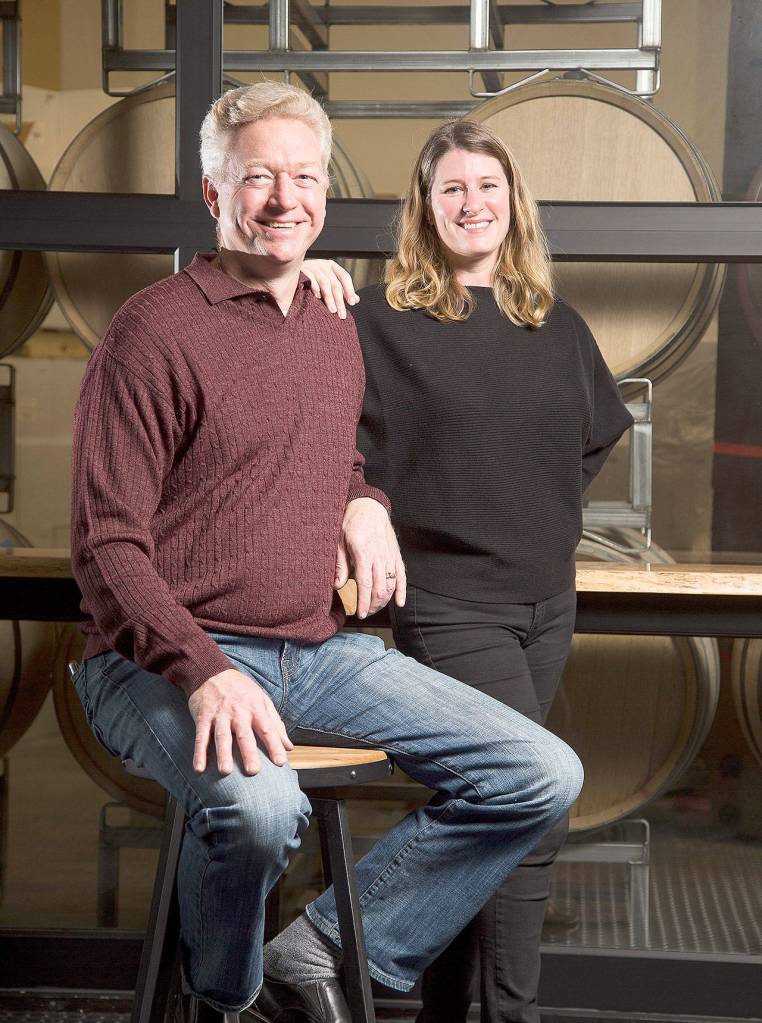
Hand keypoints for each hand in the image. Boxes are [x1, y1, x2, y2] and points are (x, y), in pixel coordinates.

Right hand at [188, 668, 293, 775]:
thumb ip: (276, 724)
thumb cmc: (242, 690)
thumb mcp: (262, 700)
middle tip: (253, 771)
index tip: (280, 762)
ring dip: (223, 754)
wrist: (213, 672)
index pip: (267, 729)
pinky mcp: (203, 716)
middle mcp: (238, 712)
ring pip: (222, 736)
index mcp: (255, 708)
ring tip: (226, 772)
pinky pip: (201, 736)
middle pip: (244, 734)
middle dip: (249, 753)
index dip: (274, 745)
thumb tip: (289, 747)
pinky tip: (199, 768)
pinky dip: (199, 752)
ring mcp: (220, 714)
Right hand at [302, 259, 357, 318]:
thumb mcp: (328, 283)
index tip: (352, 302)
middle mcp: (323, 265)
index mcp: (332, 266)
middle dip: (340, 300)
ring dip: (329, 298)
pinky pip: (311, 280)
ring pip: (325, 283)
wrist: (290, 273)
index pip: (345, 277)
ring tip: (332, 310)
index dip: (350, 290)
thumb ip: (341, 291)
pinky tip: (318, 298)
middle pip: (335, 283)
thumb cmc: (312, 280)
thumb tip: (356, 300)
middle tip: (342, 314)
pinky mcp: (302, 270)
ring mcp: (313, 266)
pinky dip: (315, 289)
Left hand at [335, 497, 405, 617]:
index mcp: (364, 553)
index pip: (365, 584)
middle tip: (365, 613)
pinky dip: (401, 590)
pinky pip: (401, 575)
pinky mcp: (396, 555)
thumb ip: (340, 565)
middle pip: (380, 588)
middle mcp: (379, 556)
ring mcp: (390, 556)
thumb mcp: (339, 541)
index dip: (363, 602)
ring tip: (375, 608)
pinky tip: (399, 602)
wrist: (369, 506)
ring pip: (391, 584)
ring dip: (384, 600)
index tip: (360, 614)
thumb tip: (337, 585)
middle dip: (373, 605)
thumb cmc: (351, 522)